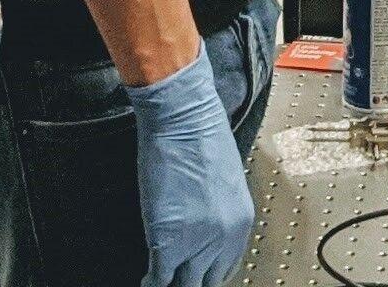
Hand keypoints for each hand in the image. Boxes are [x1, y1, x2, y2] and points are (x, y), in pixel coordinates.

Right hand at [128, 46, 254, 286]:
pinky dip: (151, 282)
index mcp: (241, 223)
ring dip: (171, 281)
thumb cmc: (202, 137)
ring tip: (161, 278)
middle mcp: (224, 238)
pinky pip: (159, 279)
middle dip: (191, 279)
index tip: (195, 273)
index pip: (226, 268)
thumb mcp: (225, 182)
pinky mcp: (168, 242)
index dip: (207, 273)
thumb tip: (202, 228)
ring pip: (185, 284)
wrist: (183, 119)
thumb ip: (218, 213)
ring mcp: (197, 244)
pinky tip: (146, 280)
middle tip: (176, 276)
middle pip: (208, 281)